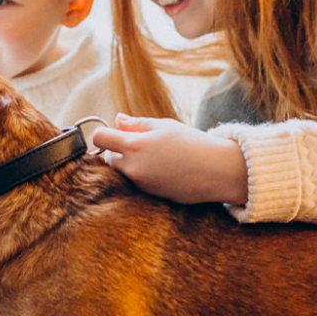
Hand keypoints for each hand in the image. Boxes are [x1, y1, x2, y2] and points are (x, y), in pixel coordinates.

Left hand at [90, 113, 248, 206]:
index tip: (112, 132)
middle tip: (139, 144)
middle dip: (117, 150)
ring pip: (121, 172)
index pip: (99, 138)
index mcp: (134, 145)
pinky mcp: (149, 195)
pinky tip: (161, 169)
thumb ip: (137, 124)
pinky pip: (135, 183)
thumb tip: (117, 120)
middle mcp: (133, 167)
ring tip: (154, 156)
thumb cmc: (192, 143)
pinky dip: (141, 176)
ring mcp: (140, 184)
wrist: (217, 171)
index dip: (103, 133)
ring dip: (128, 164)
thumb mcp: (164, 126)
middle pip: (107, 158)